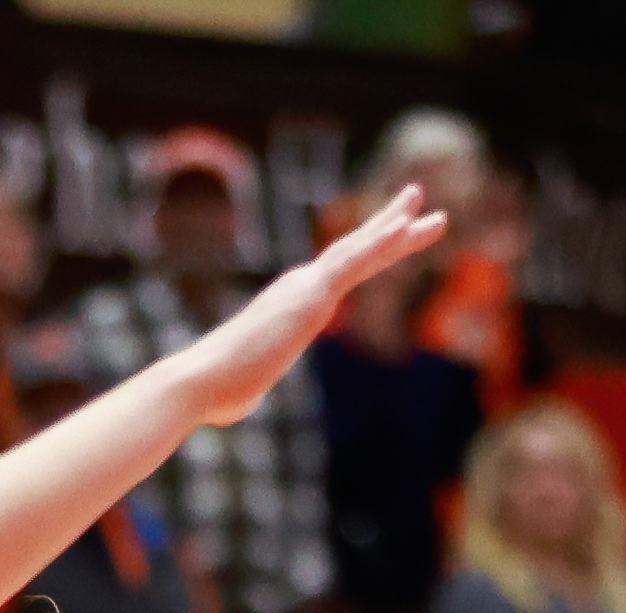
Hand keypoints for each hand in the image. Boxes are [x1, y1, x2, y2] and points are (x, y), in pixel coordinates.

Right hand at [176, 185, 443, 428]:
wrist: (200, 382)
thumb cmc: (217, 391)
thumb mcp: (245, 387)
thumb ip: (250, 384)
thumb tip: (234, 401)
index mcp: (292, 305)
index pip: (339, 273)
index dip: (368, 251)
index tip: (392, 235)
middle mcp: (301, 287)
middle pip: (356, 251)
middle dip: (391, 226)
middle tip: (418, 198)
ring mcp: (307, 287)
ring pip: (361, 249)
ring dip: (397, 225)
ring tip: (425, 201)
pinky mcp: (312, 295)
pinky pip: (354, 261)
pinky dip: (380, 240)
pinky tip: (404, 224)